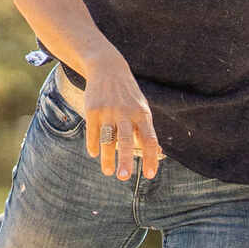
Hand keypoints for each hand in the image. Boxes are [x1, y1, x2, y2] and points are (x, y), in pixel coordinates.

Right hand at [82, 54, 161, 180]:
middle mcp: (126, 113)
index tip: (150, 174)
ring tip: (108, 172)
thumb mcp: (140, 108)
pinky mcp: (93, 111)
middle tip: (124, 177)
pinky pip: (92, 132)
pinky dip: (93, 145)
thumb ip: (145, 129)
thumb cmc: (128, 95)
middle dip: (125, 160)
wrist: (108, 69)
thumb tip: (156, 152)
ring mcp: (108, 112)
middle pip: (127, 140)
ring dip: (107, 158)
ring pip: (107, 139)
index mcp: (142, 114)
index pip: (149, 139)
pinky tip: (94, 154)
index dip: (151, 157)